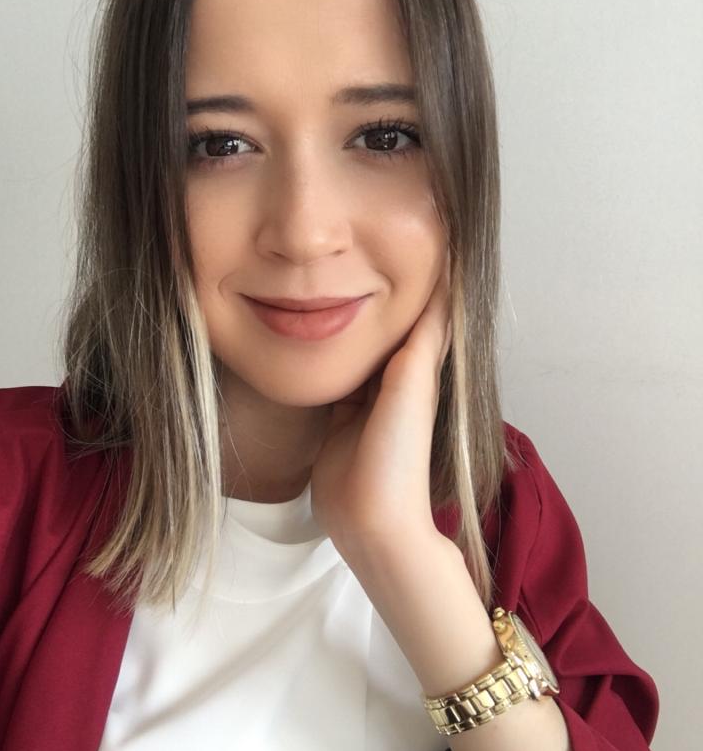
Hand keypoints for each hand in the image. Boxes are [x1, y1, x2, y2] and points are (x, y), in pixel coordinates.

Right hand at [310, 261, 452, 571]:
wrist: (371, 522)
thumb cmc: (397, 459)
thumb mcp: (409, 392)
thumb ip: (418, 343)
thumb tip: (440, 286)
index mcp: (418, 370)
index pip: (422, 311)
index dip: (419, 275)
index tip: (414, 228)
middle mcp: (396, 379)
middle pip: (386, 322)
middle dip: (373, 287)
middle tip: (355, 243)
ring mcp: (366, 397)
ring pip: (357, 343)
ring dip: (347, 314)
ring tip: (329, 272)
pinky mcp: (338, 414)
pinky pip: (335, 372)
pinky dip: (327, 349)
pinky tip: (309, 327)